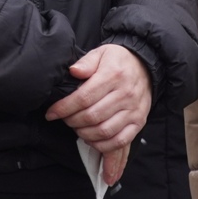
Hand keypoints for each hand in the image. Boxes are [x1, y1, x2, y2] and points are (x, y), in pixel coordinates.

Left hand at [45, 44, 151, 182]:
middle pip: (92, 116)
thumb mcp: (101, 53)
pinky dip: (102, 145)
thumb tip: (73, 71)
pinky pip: (119, 141)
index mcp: (113, 74)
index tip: (51, 113)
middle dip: (72, 121)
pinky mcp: (138, 122)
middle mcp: (125, 93)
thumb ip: (86, 62)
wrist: (145, 66)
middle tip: (65, 119)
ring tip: (77, 128)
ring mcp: (134, 110)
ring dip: (84, 134)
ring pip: (104, 131)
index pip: (84, 97)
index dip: (64, 108)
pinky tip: (92, 139)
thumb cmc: (118, 61)